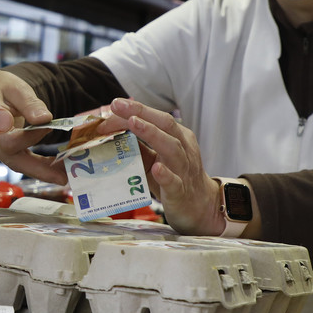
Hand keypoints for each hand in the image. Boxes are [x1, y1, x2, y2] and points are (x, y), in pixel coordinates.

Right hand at [0, 69, 65, 184]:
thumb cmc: (0, 86)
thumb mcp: (13, 88)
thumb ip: (28, 102)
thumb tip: (45, 118)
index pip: (9, 139)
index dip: (30, 136)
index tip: (50, 126)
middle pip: (17, 162)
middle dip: (42, 171)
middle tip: (65, 178)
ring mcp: (3, 151)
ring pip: (24, 165)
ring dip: (47, 172)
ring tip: (70, 175)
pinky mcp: (13, 152)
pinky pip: (28, 162)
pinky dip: (46, 166)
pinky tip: (64, 168)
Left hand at [99, 98, 225, 234]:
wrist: (200, 207)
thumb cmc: (174, 179)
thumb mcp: (155, 159)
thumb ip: (139, 146)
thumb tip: (112, 132)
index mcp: (178, 137)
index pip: (156, 118)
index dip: (135, 111)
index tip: (113, 106)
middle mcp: (184, 149)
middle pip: (166, 125)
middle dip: (141, 112)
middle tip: (117, 105)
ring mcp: (184, 170)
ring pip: (172, 148)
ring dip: (152, 134)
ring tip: (133, 123)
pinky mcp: (181, 192)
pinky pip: (175, 182)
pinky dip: (166, 174)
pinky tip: (156, 168)